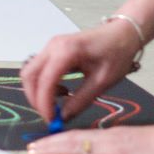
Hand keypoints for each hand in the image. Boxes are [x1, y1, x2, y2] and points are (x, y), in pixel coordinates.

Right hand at [20, 19, 141, 122]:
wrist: (123, 33)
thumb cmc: (117, 53)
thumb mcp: (102, 81)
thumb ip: (81, 100)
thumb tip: (63, 117)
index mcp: (66, 51)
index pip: (45, 81)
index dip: (44, 104)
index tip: (52, 120)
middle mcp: (53, 46)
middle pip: (29, 75)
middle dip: (35, 99)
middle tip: (51, 115)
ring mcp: (51, 46)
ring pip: (31, 72)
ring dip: (39, 91)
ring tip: (58, 103)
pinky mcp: (53, 50)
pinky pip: (39, 69)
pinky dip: (44, 84)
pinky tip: (62, 91)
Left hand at [25, 117, 153, 153]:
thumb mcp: (139, 148)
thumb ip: (122, 149)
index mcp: (112, 137)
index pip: (80, 138)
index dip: (59, 140)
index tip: (42, 144)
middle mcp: (108, 139)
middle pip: (72, 140)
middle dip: (49, 144)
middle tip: (29, 148)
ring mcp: (112, 148)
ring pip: (75, 147)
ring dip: (53, 150)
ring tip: (34, 153)